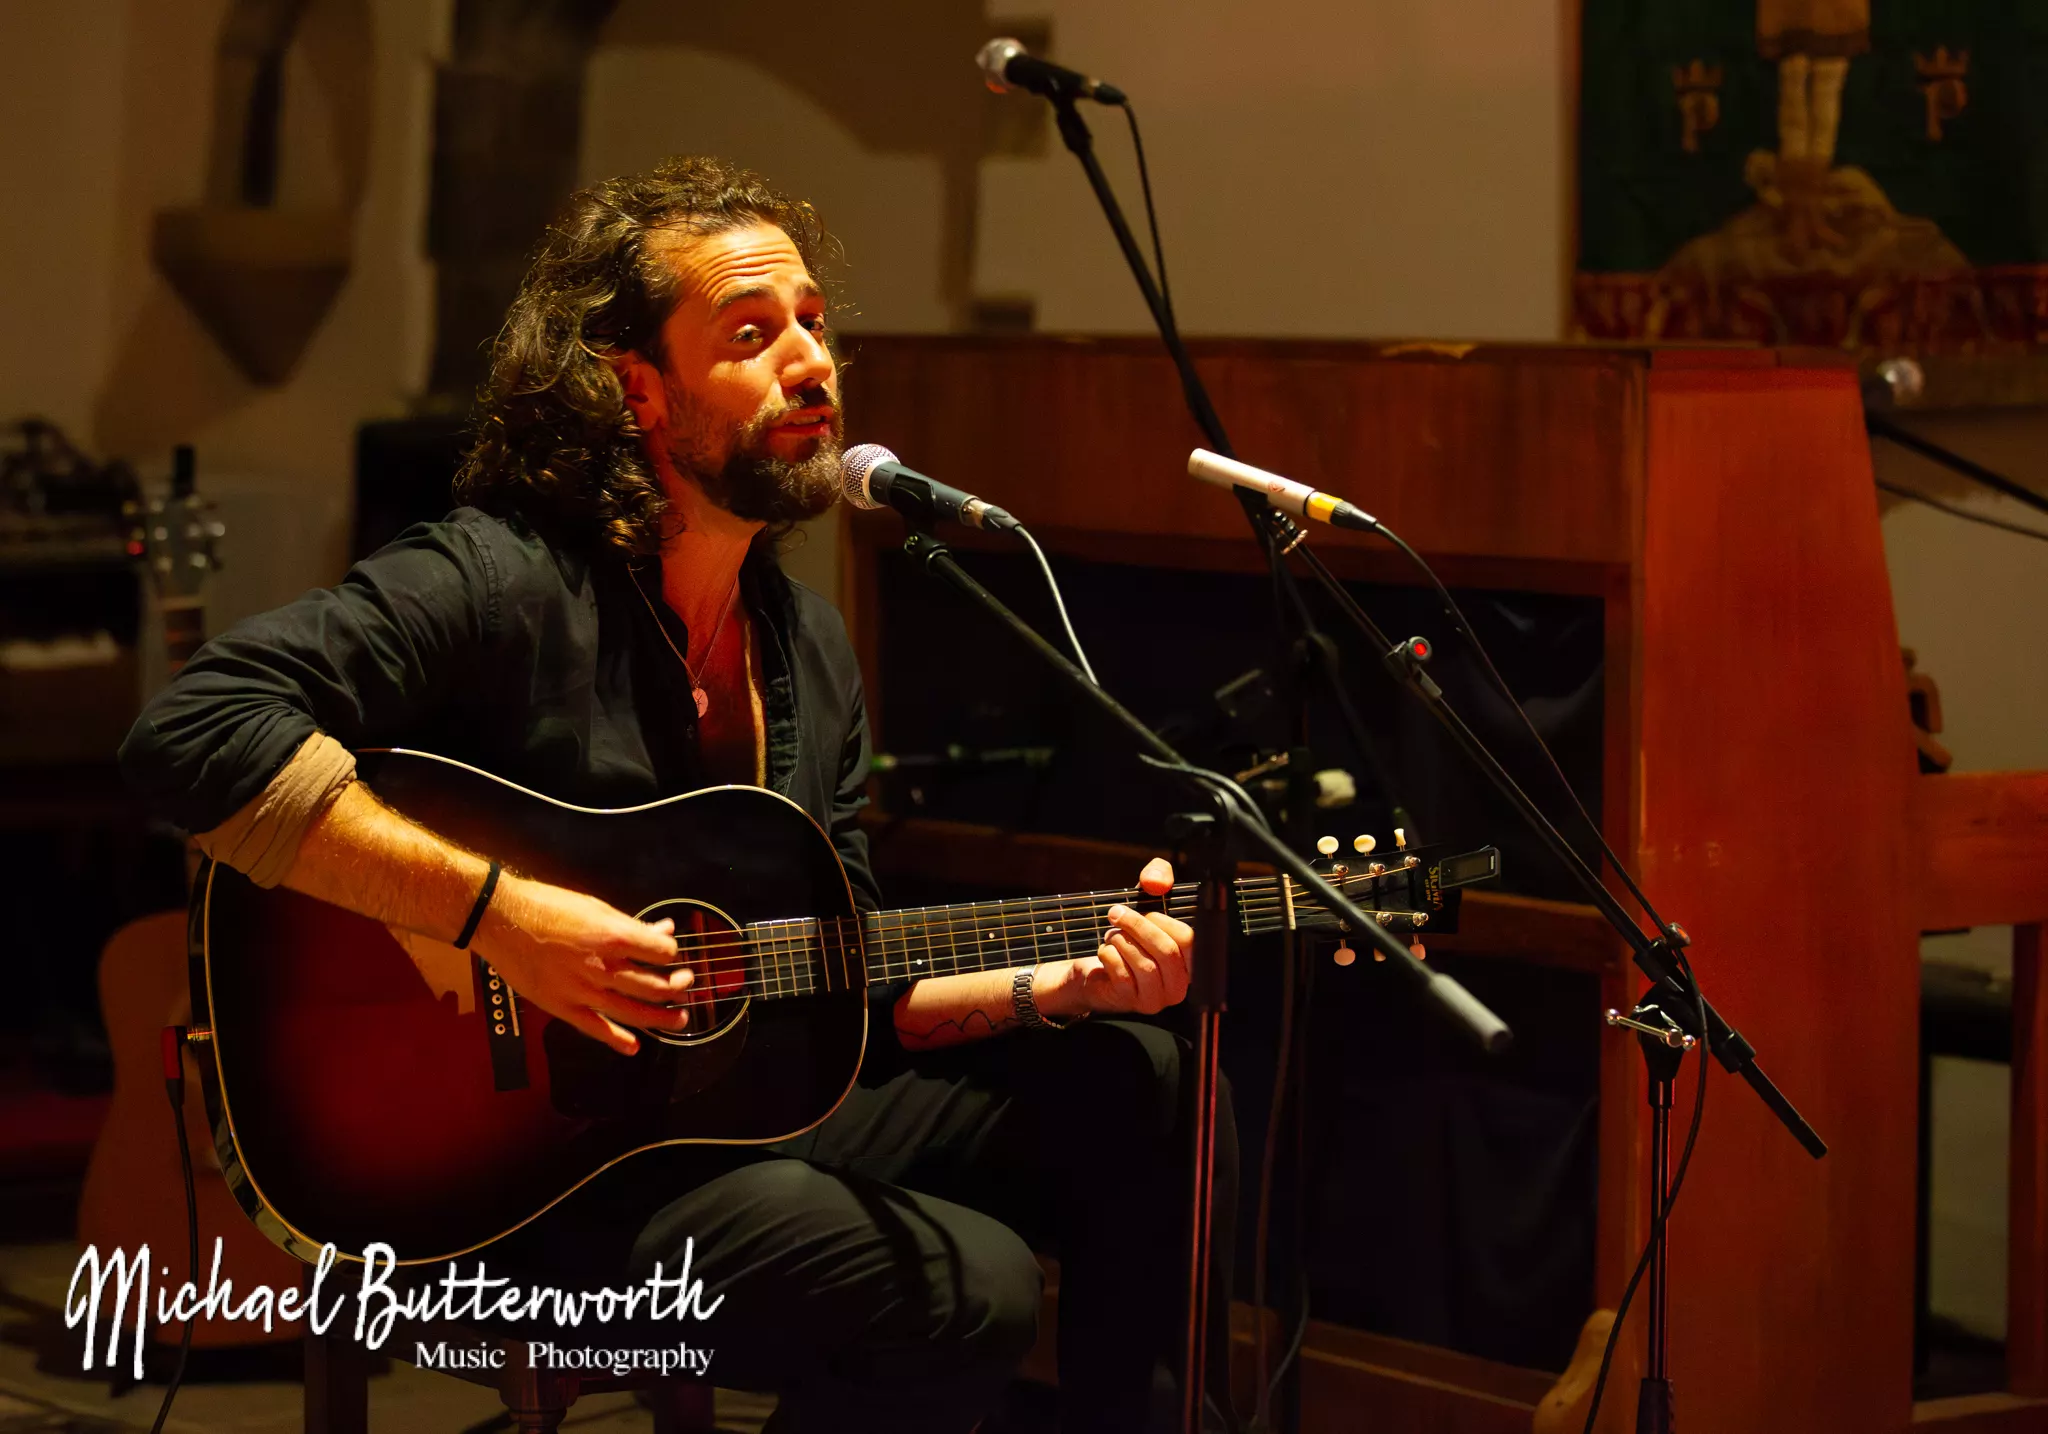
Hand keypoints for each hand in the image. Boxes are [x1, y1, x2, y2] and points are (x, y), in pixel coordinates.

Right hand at [469, 874, 691, 1054]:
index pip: (662, 952)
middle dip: (677, 986)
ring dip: (661, 1017)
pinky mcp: (562, 1006)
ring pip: (632, 1011)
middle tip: (686, 985)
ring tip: (680, 1018)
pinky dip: (617, 1040)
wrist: (502, 919)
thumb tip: (663, 931)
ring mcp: (582, 990)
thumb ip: (632, 925)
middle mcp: (602, 967)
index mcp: (613, 937)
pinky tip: (634, 1046)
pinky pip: (595, 1028)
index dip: (673, 953)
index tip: (673, 955)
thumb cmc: (549, 907)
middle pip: (654, 985)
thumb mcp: (596, 908)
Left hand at [1040, 857, 1192, 1017]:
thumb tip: (1156, 882)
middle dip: (1138, 926)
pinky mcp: (1131, 1003)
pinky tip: (1105, 952)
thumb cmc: (1128, 935)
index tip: (1144, 908)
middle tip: (1116, 913)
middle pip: (1167, 951)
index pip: (1190, 940)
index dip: (1164, 919)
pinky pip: (1122, 975)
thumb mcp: (1145, 898)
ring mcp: (1156, 998)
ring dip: (1121, 941)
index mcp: (1190, 960)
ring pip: (1145, 965)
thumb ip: (1158, 876)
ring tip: (1112, 936)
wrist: (1094, 968)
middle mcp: (1179, 984)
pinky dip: (1109, 955)